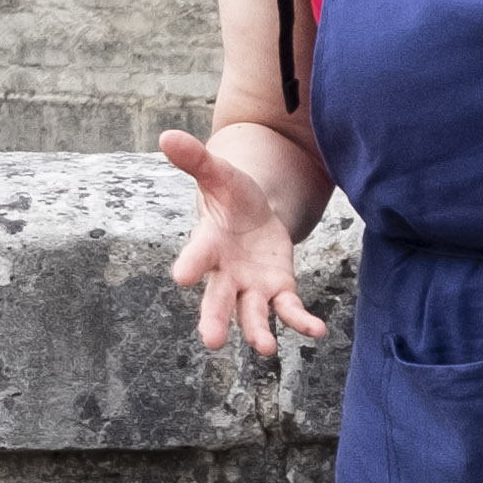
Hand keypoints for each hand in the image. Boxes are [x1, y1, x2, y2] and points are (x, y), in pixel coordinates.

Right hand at [159, 129, 329, 351]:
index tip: (182, 277)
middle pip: (218, 299)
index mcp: (208, 244)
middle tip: (211, 340)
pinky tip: (316, 330)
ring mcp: (252, 286)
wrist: (254, 215)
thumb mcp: (219, 174)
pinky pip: (288, 310)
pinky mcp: (278, 289)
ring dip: (257, 332)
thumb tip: (166, 134)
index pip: (196, 255)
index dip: (190, 264)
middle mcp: (226, 273)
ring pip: (251, 314)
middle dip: (214, 319)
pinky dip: (301, 321)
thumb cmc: (232, 197)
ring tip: (266, 348)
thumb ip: (196, 160)